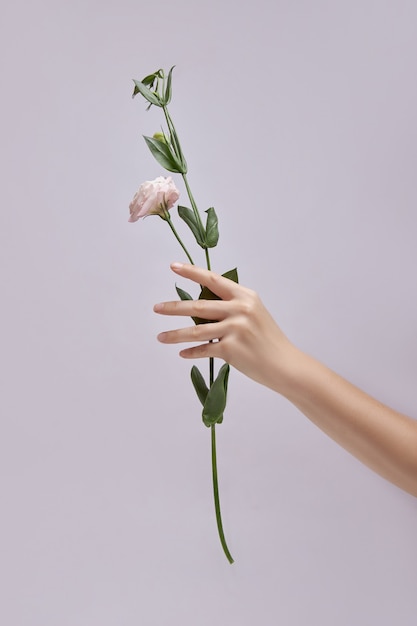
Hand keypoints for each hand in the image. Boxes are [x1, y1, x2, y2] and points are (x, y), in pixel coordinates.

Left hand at [153, 262, 295, 392]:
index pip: (213, 280)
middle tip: (156, 308)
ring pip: (195, 331)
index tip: (173, 266)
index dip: (191, 272)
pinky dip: (191, 353)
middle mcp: (240, 309)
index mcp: (245, 296)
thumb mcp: (254, 313)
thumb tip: (201, 306)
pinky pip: (204, 350)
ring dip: (174, 335)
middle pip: (198, 307)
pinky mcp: (231, 349)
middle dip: (173, 308)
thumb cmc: (268, 339)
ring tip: (160, 336)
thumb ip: (231, 305)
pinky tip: (182, 353)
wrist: (285, 364)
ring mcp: (235, 329)